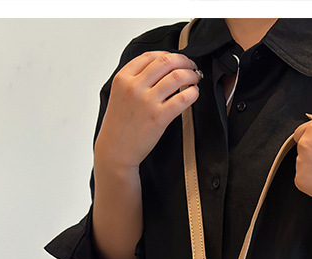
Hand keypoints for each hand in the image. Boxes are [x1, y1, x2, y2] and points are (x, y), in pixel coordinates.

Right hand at [94, 50, 202, 169]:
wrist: (116, 150)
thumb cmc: (119, 125)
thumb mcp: (119, 94)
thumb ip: (134, 80)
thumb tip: (158, 69)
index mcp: (123, 78)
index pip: (150, 56)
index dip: (168, 54)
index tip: (177, 59)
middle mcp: (134, 87)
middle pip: (166, 62)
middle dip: (184, 61)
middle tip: (192, 66)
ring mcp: (147, 102)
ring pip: (176, 77)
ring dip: (191, 75)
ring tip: (195, 78)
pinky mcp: (159, 117)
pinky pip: (182, 99)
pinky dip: (193, 93)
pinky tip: (194, 93)